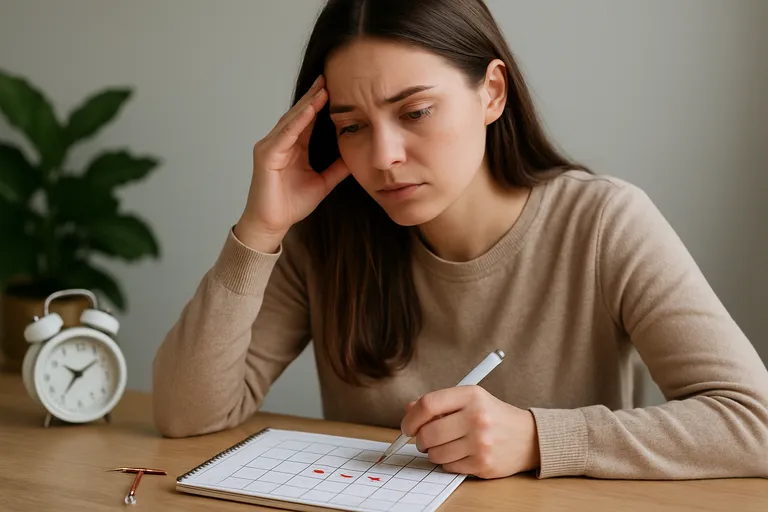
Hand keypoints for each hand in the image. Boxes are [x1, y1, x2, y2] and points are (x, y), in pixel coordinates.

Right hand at [235, 74, 349, 251]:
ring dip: (307, 104)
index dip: (321, 105)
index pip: (309, 120)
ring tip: (322, 88)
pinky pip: (285, 134)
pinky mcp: (266, 155)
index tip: (337, 89)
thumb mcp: (323, 182)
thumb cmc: (291, 204)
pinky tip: (309, 110)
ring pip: (292, 120)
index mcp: (293, 147)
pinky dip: (298, 121)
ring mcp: (271, 147)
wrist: (272, 224)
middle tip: (329, 77)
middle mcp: (280, 142)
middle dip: (314, 96)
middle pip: (299, 114)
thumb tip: (356, 156)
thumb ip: (337, 168)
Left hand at [401, 386, 539, 478]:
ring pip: (436, 454)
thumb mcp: (470, 400)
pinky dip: (448, 463)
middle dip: (420, 440)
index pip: (428, 404)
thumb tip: (409, 410)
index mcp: (471, 395)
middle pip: (429, 433)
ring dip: (434, 453)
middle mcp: (476, 417)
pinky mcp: (483, 463)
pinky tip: (460, 454)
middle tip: (423, 440)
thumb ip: (440, 403)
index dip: (411, 418)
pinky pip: (449, 467)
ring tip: (446, 446)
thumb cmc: (493, 416)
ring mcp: (481, 442)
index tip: (408, 426)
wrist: (528, 437)